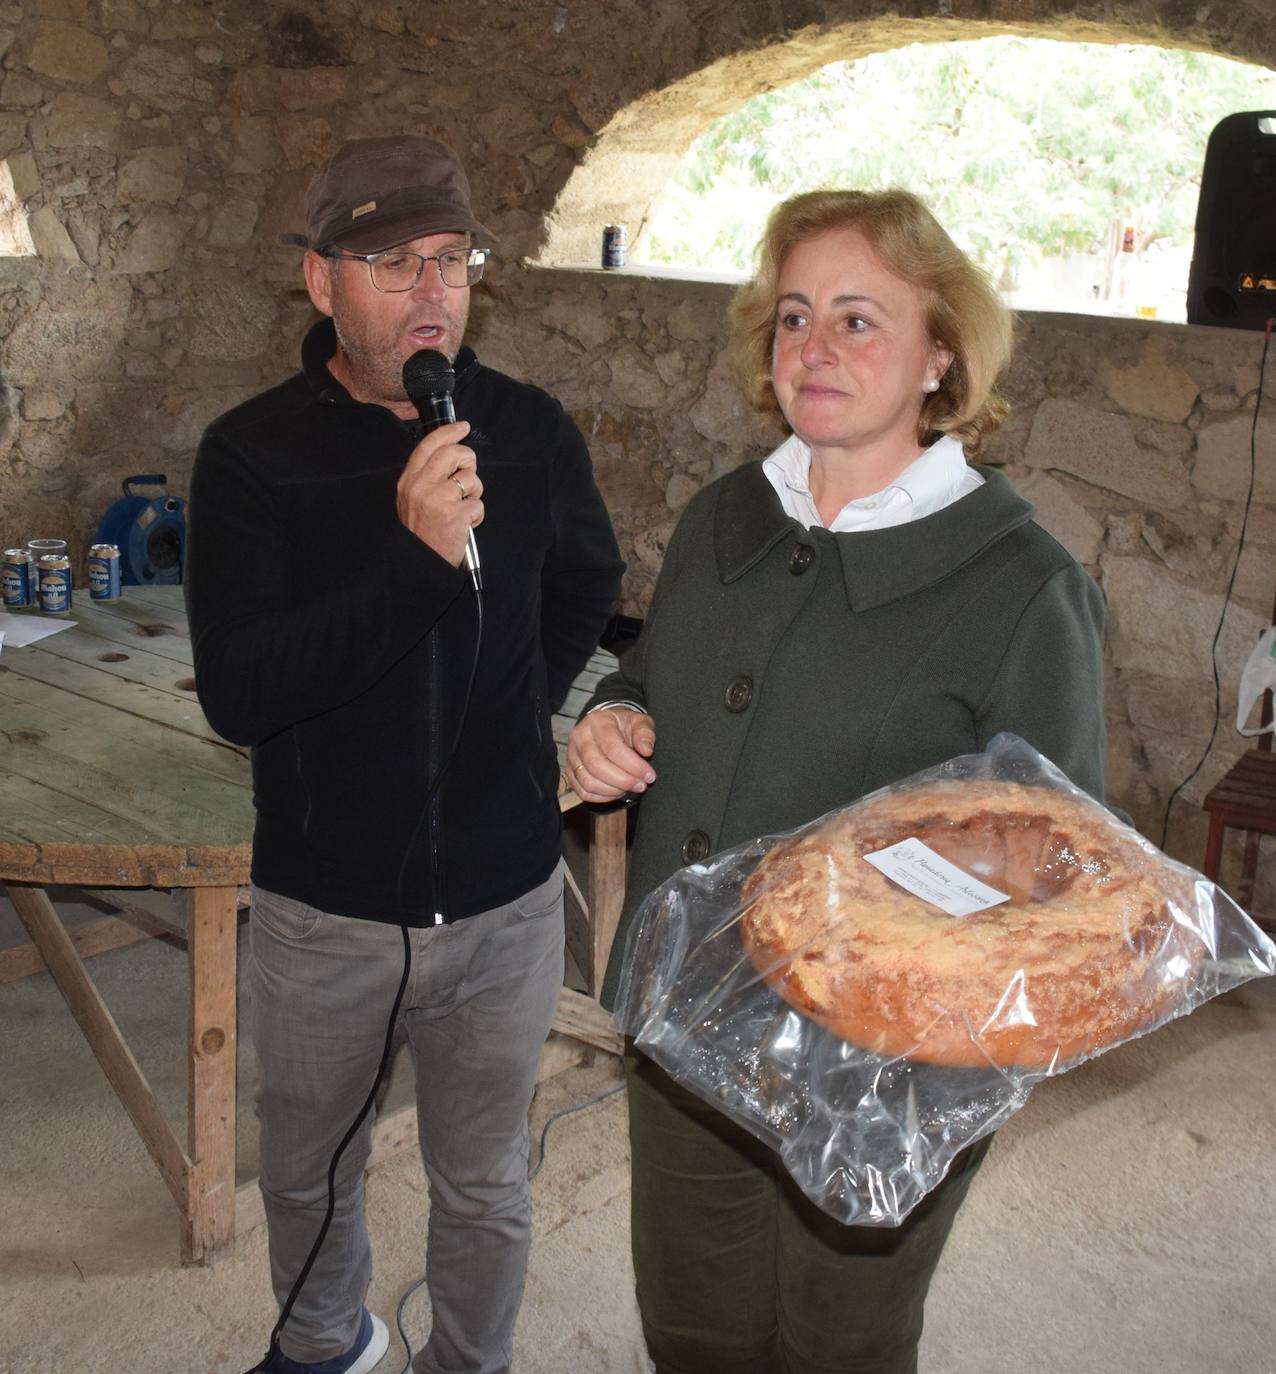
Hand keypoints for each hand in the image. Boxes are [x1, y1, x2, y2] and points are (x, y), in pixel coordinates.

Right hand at [396, 419, 483, 566]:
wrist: (420, 563)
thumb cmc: (422, 531)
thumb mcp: (412, 499)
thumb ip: (427, 476)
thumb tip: (451, 453)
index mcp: (409, 481)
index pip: (428, 445)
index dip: (448, 432)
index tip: (462, 427)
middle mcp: (421, 486)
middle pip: (453, 454)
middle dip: (468, 459)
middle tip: (468, 472)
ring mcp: (438, 499)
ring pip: (470, 479)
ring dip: (474, 492)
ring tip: (463, 507)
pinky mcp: (455, 514)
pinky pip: (478, 503)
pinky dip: (476, 514)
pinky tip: (464, 524)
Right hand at [566, 707, 656, 802]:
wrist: (607, 727)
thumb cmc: (624, 726)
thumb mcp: (639, 722)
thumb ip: (645, 733)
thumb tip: (646, 750)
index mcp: (597, 722)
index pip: (613, 748)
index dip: (633, 766)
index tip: (649, 775)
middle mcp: (579, 737)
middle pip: (597, 766)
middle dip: (623, 781)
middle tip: (641, 785)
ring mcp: (571, 756)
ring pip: (588, 782)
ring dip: (613, 790)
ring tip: (630, 788)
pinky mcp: (570, 771)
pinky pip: (583, 791)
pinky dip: (602, 797)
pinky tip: (617, 792)